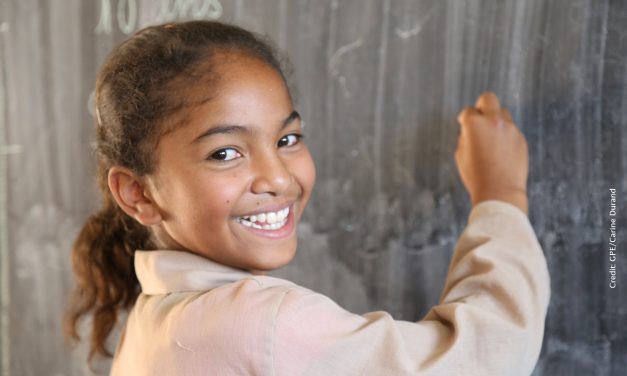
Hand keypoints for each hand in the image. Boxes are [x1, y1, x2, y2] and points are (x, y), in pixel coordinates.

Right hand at [454, 92, 528, 214]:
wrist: (499, 192)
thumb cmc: (476, 175)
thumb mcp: (461, 154)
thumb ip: (465, 136)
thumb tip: (470, 128)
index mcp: (474, 124)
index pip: (467, 111)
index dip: (463, 119)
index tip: (463, 124)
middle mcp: (493, 121)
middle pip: (488, 98)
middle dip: (481, 105)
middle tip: (479, 118)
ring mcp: (510, 128)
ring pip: (503, 113)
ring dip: (495, 121)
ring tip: (490, 139)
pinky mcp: (521, 138)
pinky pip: (511, 130)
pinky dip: (505, 136)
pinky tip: (501, 152)